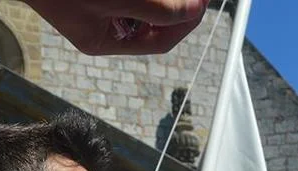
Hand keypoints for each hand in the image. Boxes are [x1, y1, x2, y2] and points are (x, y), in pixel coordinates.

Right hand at [28, 0, 208, 55]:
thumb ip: (156, 7)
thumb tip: (192, 11)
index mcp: (104, 41)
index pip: (160, 40)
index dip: (186, 21)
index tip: (202, 1)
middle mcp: (101, 26)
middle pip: (154, 20)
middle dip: (176, 4)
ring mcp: (95, 5)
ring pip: (142, 4)